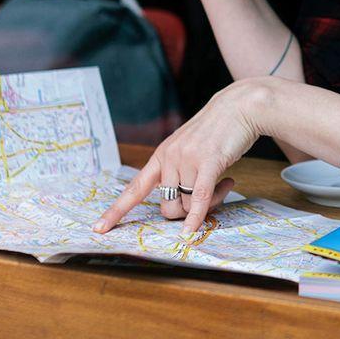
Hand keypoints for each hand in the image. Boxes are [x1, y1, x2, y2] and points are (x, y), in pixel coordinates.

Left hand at [91, 79, 268, 236]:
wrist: (240, 106)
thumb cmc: (219, 129)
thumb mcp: (190, 148)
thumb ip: (181, 170)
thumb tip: (182, 203)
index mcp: (162, 155)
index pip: (134, 188)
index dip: (117, 210)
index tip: (99, 228)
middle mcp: (170, 158)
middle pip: (167, 205)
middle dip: (186, 212)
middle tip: (210, 200)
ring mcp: (187, 159)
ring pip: (188, 203)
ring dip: (208, 205)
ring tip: (225, 185)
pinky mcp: (208, 162)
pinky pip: (199, 198)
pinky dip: (195, 218)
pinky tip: (192, 232)